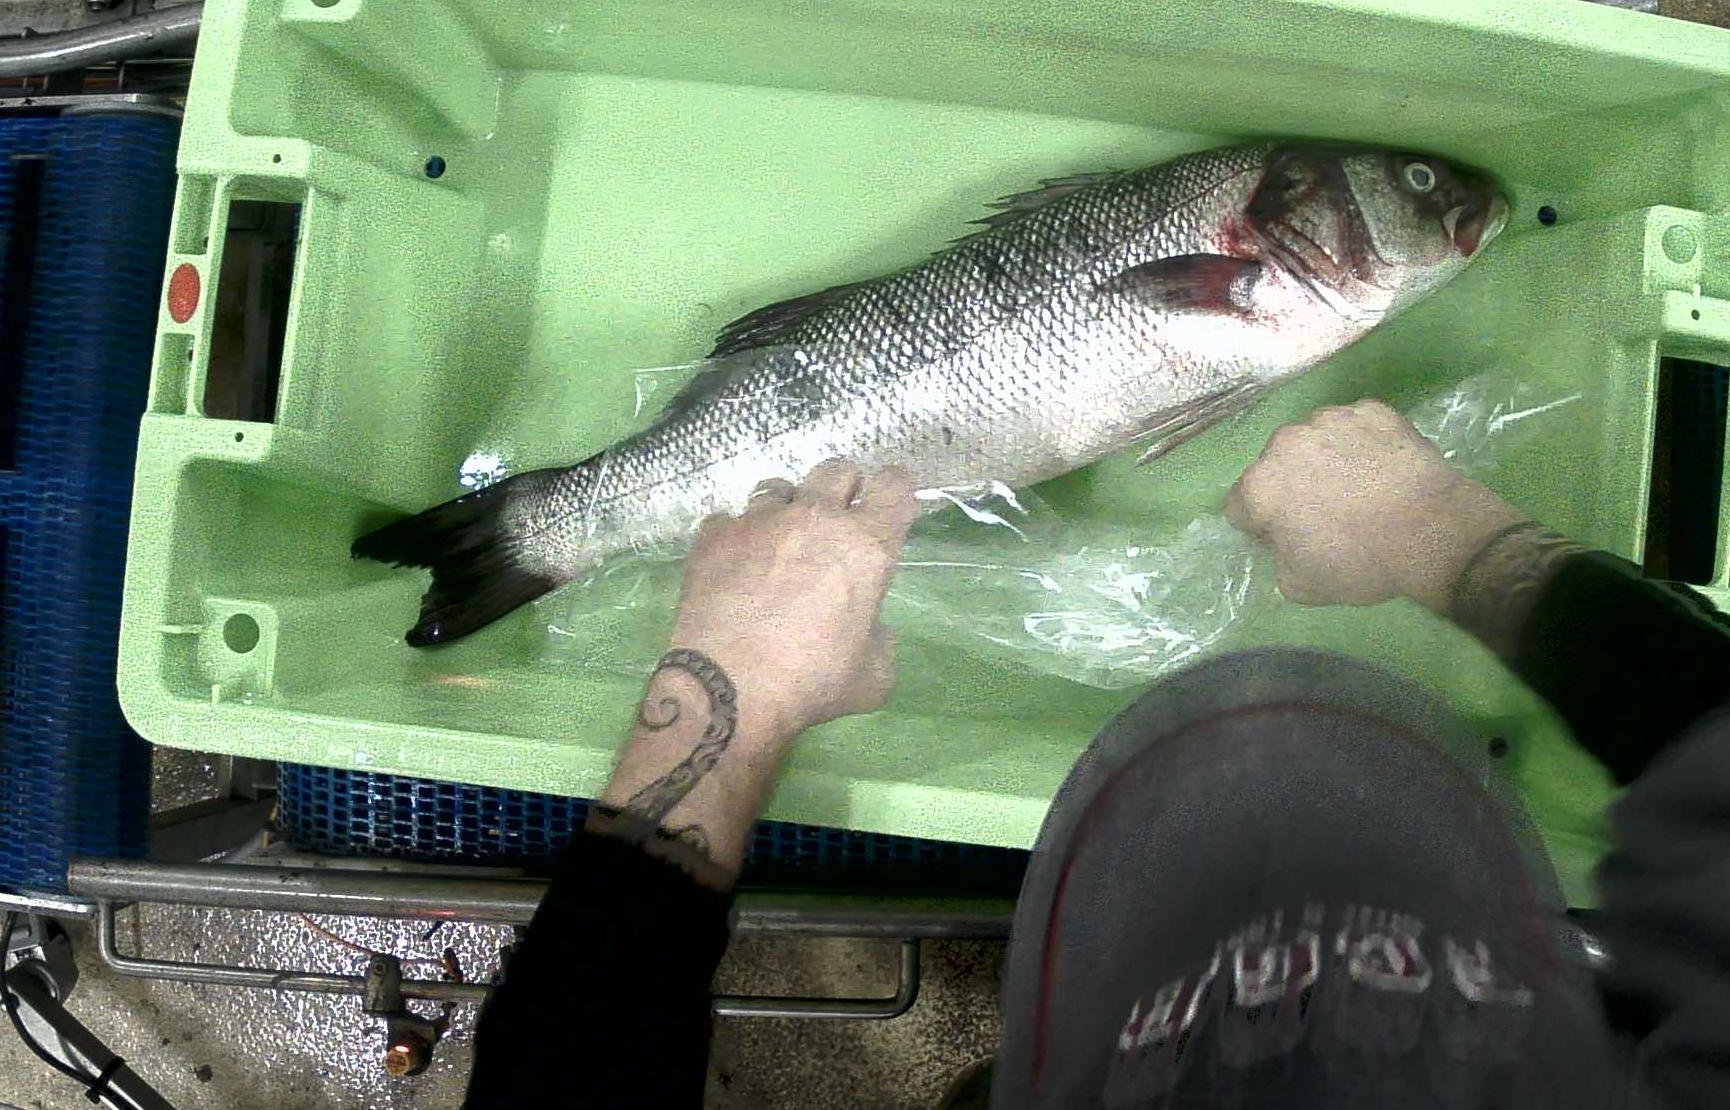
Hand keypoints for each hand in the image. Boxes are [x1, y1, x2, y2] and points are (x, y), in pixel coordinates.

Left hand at [670, 461, 917, 737]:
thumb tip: (868, 626)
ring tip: (777, 540)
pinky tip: (733, 564)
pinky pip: (729, 519)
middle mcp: (815, 518)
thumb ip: (878, 638)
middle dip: (842, 488)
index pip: (894, 487)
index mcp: (865, 546)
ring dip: (786, 507)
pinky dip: (736, 537)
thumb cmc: (811, 683)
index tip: (886, 503)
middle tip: (835, 519)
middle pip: (837, 471)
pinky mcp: (714, 535)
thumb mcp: (873, 676)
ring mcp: (759, 520)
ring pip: (779, 487)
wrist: (728, 686)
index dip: (894, 489)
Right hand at [1224, 400, 1527, 611]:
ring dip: (1324, 459)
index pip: (1240, 506)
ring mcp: (1330, 419)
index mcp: (1260, 485)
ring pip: (1315, 440)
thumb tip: (1282, 540)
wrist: (1434, 532)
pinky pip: (1355, 427)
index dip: (1262, 526)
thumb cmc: (1361, 563)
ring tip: (1358, 486)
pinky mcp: (1371, 410)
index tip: (1289, 537)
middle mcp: (1285, 442)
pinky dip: (1361, 443)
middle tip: (1327, 511)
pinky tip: (1382, 468)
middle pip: (1275, 465)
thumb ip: (1276, 558)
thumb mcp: (1299, 586)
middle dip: (1291, 485)